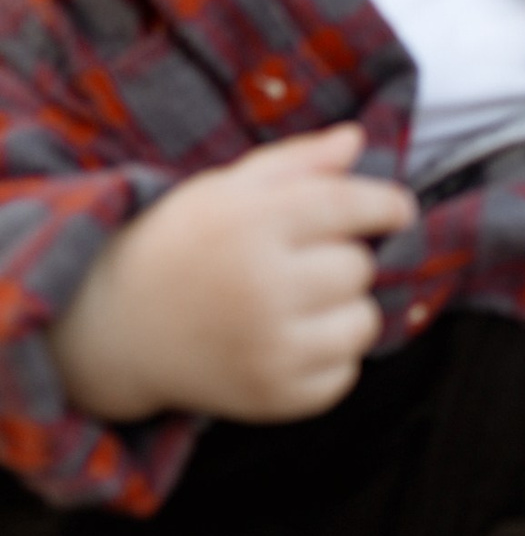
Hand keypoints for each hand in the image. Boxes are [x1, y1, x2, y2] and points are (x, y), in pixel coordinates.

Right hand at [51, 127, 417, 424]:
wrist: (118, 329)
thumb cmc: (180, 246)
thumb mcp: (226, 188)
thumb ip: (297, 161)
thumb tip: (357, 139)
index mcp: (249, 224)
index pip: (350, 206)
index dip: (387, 205)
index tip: (397, 209)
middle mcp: (261, 286)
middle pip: (359, 266)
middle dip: (339, 259)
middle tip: (297, 264)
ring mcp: (269, 348)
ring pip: (363, 321)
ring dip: (343, 310)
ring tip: (295, 304)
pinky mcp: (275, 396)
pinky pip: (346, 373)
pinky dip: (328, 359)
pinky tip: (285, 342)